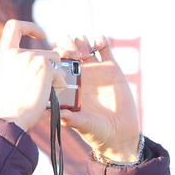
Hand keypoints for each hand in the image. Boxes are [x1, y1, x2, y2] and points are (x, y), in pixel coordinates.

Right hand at [0, 20, 64, 130]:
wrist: (8, 118)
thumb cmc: (2, 108)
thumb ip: (5, 69)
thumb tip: (11, 65)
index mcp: (2, 56)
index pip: (14, 26)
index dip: (30, 27)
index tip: (41, 35)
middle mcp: (16, 53)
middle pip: (43, 54)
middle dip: (49, 69)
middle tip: (45, 89)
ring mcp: (31, 58)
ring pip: (55, 63)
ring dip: (54, 78)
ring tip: (44, 95)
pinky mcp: (44, 66)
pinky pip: (60, 75)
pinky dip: (58, 87)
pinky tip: (48, 98)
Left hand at [55, 35, 140, 161]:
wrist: (119, 135)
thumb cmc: (96, 132)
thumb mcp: (82, 125)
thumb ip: (71, 119)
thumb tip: (57, 113)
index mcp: (67, 83)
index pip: (55, 61)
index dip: (55, 55)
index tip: (60, 60)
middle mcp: (79, 74)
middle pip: (66, 47)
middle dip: (67, 44)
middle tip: (73, 54)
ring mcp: (95, 69)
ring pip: (83, 43)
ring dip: (81, 41)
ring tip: (85, 51)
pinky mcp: (112, 68)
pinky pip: (104, 47)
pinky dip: (100, 39)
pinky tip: (99, 44)